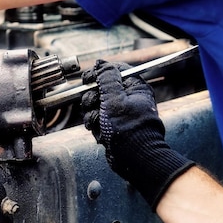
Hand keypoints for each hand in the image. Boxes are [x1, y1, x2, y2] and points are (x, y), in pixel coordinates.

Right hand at [81, 60, 193, 209]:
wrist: (134, 158)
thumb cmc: (129, 129)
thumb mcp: (115, 99)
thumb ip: (107, 78)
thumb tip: (101, 64)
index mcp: (134, 87)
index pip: (113, 70)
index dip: (98, 73)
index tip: (88, 79)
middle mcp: (127, 98)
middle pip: (100, 88)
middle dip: (92, 98)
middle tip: (94, 105)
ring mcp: (119, 112)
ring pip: (95, 104)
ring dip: (92, 114)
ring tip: (98, 122)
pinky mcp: (112, 125)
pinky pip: (96, 119)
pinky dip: (95, 125)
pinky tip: (100, 132)